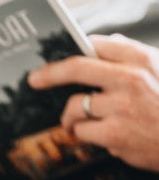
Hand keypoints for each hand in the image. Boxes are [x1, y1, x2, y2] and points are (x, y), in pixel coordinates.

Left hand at [27, 34, 158, 171]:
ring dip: (70, 116)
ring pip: (75, 105)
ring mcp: (122, 107)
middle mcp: (131, 79)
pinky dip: (84, 135)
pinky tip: (95, 137)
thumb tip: (104, 42)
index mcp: (143, 59)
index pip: (98, 44)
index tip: (57, 54)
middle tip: (35, 79)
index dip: (74, 48)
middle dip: (49, 73)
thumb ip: (134, 56)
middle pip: (76, 67)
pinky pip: (82, 131)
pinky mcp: (115, 134)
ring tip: (74, 122)